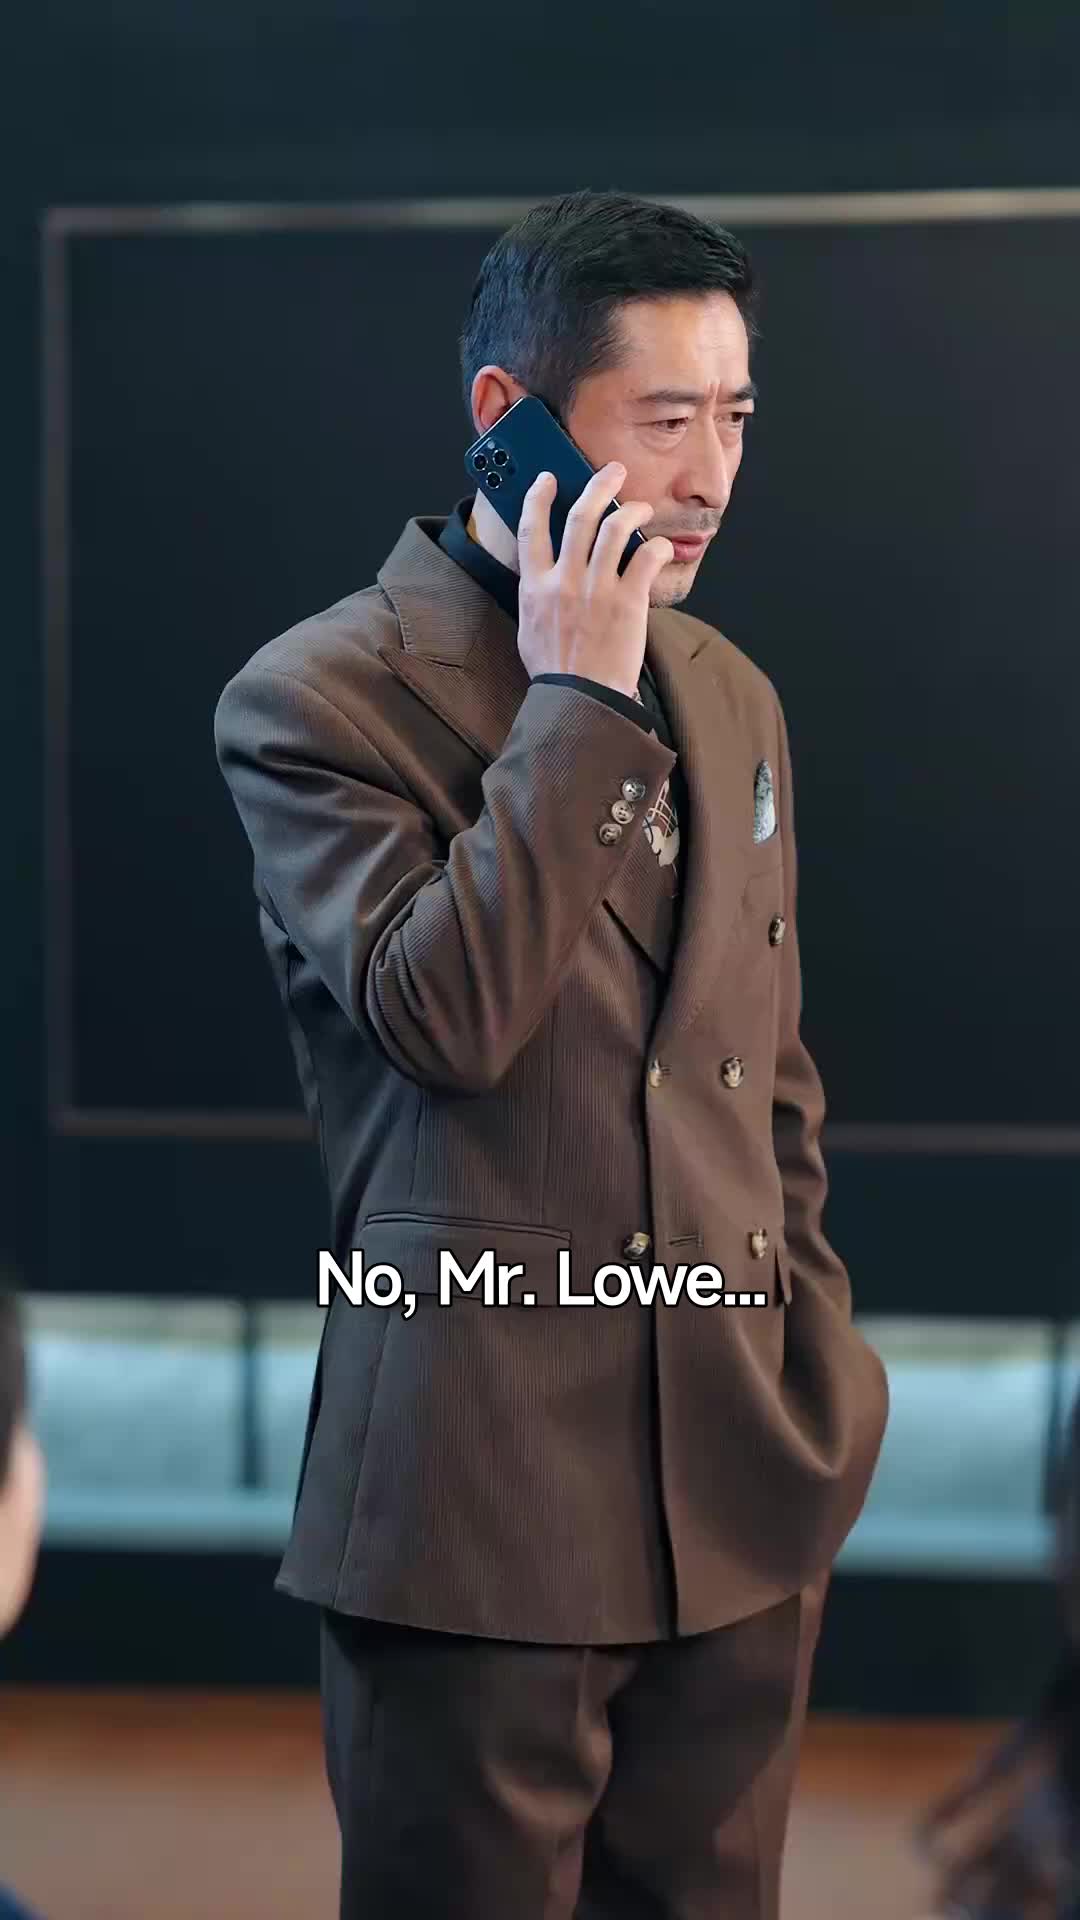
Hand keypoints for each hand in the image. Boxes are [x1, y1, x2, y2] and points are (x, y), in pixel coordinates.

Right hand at [516, 464, 673, 696]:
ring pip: (615, 528)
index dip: (538, 497)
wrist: (580, 699)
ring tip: (640, 508)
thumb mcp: (529, 627)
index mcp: (535, 586)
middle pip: (580, 515)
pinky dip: (658, 547)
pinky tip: (662, 549)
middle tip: (613, 472)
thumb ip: (536, 595)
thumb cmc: (555, 670)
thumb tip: (541, 573)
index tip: (548, 479)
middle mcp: (564, 581)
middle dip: (599, 485)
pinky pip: (647, 558)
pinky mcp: (628, 602)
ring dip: (632, 510)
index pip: (531, 528)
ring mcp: (596, 589)